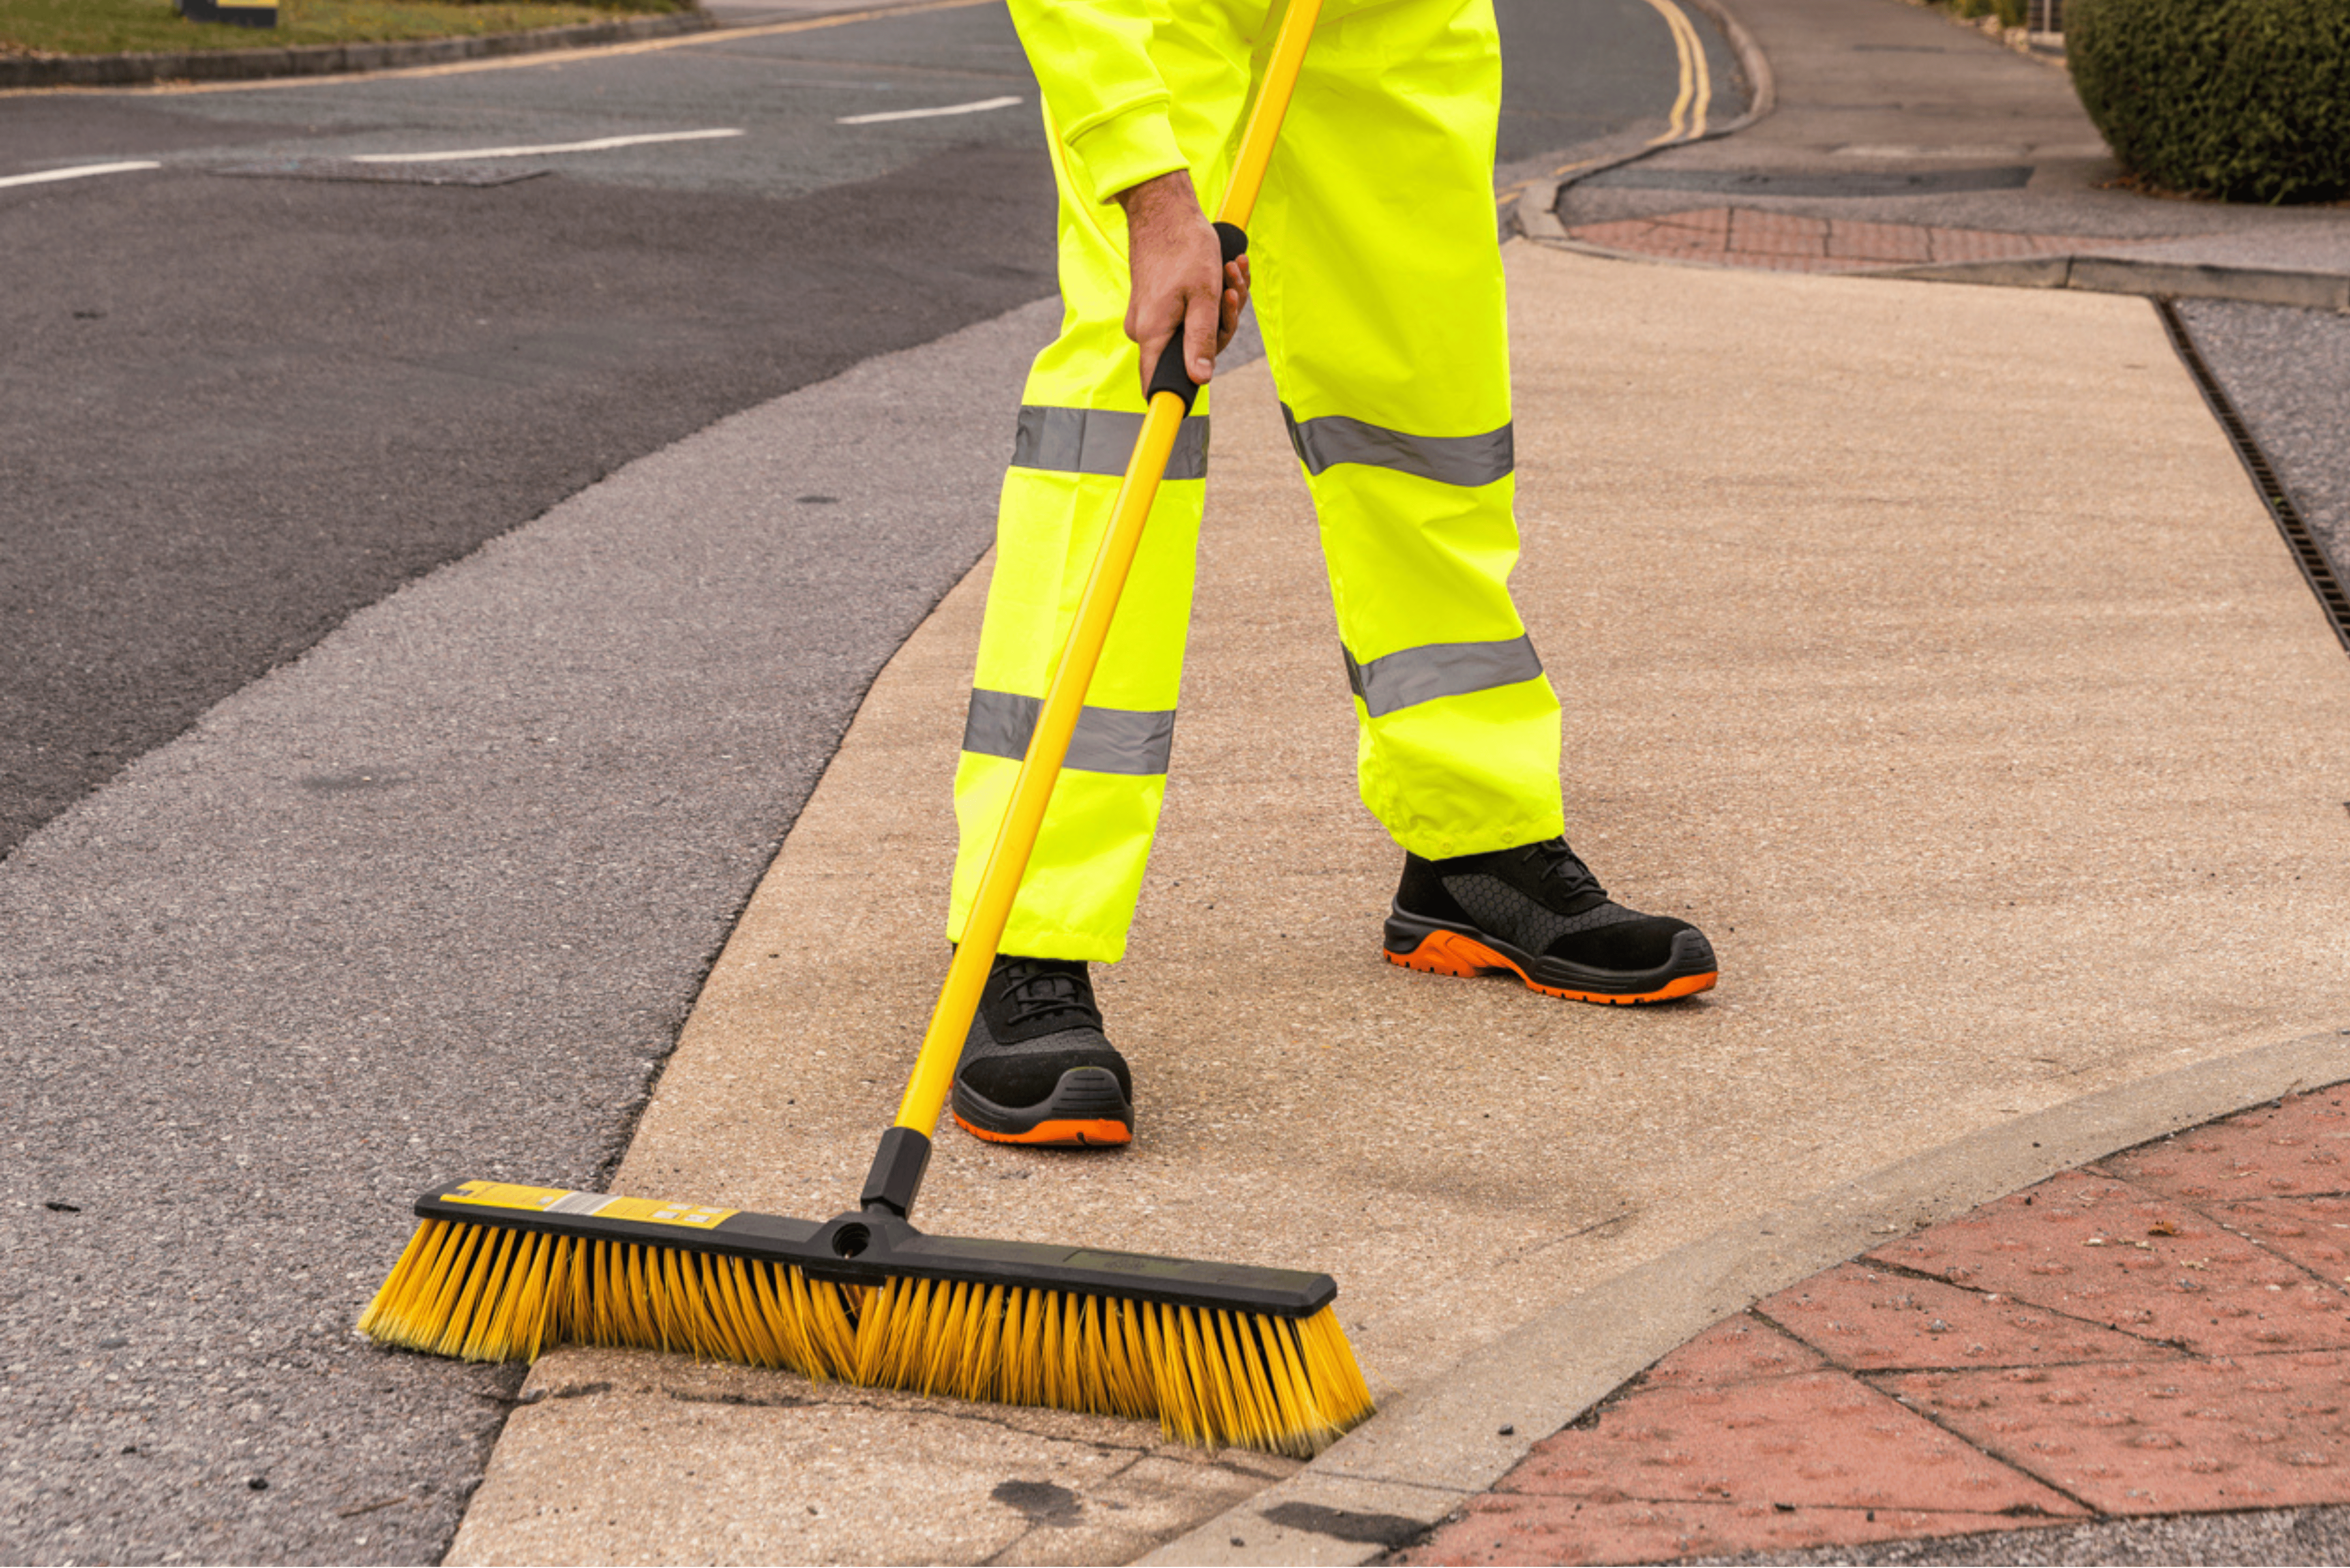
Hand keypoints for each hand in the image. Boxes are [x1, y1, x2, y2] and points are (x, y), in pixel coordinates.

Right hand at [1114, 169, 1250, 396]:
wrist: (1164, 209)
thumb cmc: (1185, 247)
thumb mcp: (1203, 297)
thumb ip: (1201, 341)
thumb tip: (1200, 379)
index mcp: (1153, 333)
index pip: (1155, 382)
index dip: (1170, 399)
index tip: (1170, 417)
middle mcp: (1146, 330)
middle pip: (1190, 353)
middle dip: (1223, 324)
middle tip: (1233, 292)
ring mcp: (1151, 317)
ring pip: (1195, 329)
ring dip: (1223, 304)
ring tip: (1233, 272)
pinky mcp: (1158, 303)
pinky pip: (1190, 313)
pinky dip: (1211, 296)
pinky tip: (1227, 271)